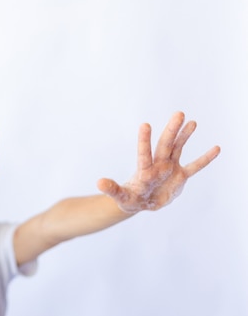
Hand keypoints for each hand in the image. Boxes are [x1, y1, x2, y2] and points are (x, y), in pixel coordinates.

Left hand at [97, 111, 220, 212]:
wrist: (141, 202)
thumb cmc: (129, 198)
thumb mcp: (121, 196)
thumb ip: (112, 189)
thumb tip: (99, 182)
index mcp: (144, 170)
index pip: (144, 153)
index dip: (144, 140)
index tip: (145, 125)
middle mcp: (158, 165)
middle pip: (165, 145)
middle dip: (171, 131)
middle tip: (178, 114)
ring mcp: (170, 168)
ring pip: (178, 149)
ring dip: (185, 136)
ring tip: (191, 122)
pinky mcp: (180, 176)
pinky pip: (195, 167)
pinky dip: (205, 159)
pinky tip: (216, 148)